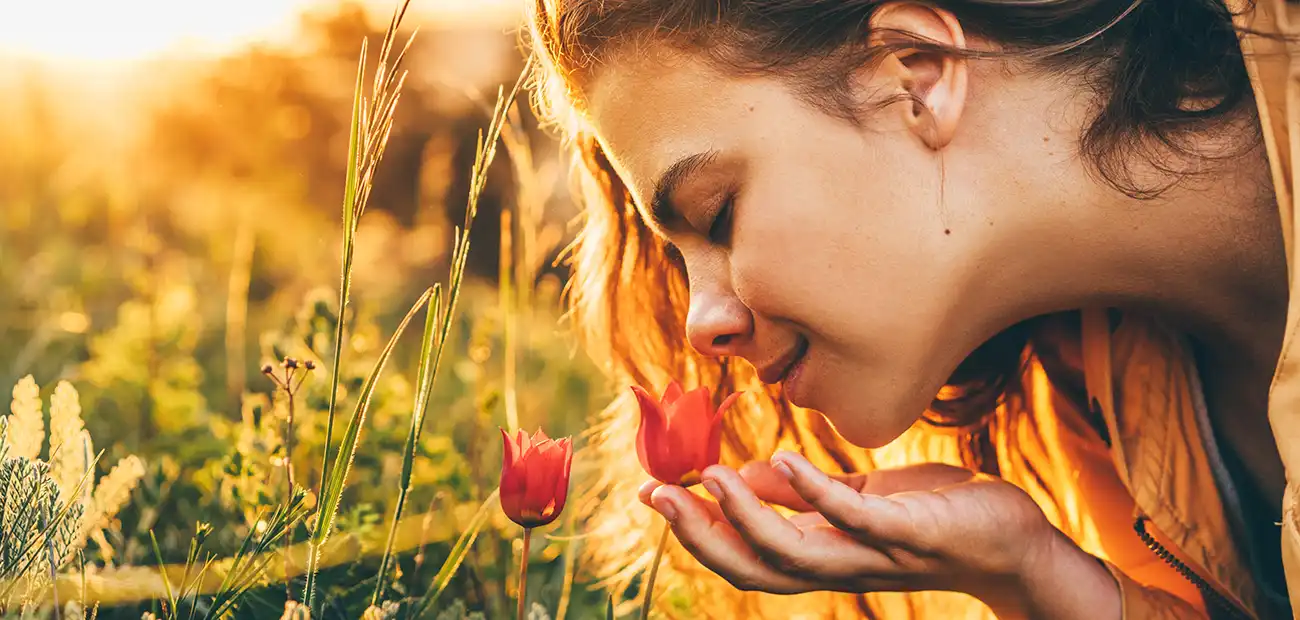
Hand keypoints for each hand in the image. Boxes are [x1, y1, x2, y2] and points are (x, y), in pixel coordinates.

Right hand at [638, 452, 1120, 618]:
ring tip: (710, 476)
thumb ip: (806, 493)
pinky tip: (782, 460)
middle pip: (754, 566)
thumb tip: (747, 472)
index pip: (745, 552)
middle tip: (656, 494)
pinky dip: (815, 494)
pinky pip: (855, 521)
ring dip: (745, 517)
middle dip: (700, 535)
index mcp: (822, 550)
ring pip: (795, 556)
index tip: (650, 491)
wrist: (1012, 538)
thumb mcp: (861, 497)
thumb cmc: (935, 513)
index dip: (695, 529)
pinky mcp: (912, 535)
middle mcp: (839, 563)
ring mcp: (875, 555)